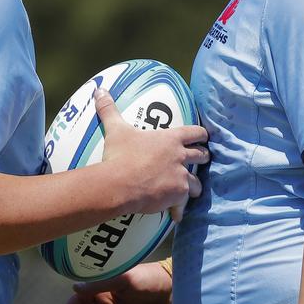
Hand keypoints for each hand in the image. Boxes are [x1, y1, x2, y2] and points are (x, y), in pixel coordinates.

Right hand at [95, 88, 207, 220]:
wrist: (119, 183)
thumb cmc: (120, 155)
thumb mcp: (115, 129)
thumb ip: (109, 109)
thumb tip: (99, 89)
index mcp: (171, 139)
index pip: (196, 132)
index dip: (202, 135)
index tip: (204, 137)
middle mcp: (180, 157)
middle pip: (202, 156)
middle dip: (202, 158)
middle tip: (201, 160)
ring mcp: (181, 177)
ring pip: (197, 183)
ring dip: (194, 186)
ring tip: (190, 189)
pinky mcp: (177, 196)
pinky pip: (183, 204)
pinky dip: (179, 209)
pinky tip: (176, 214)